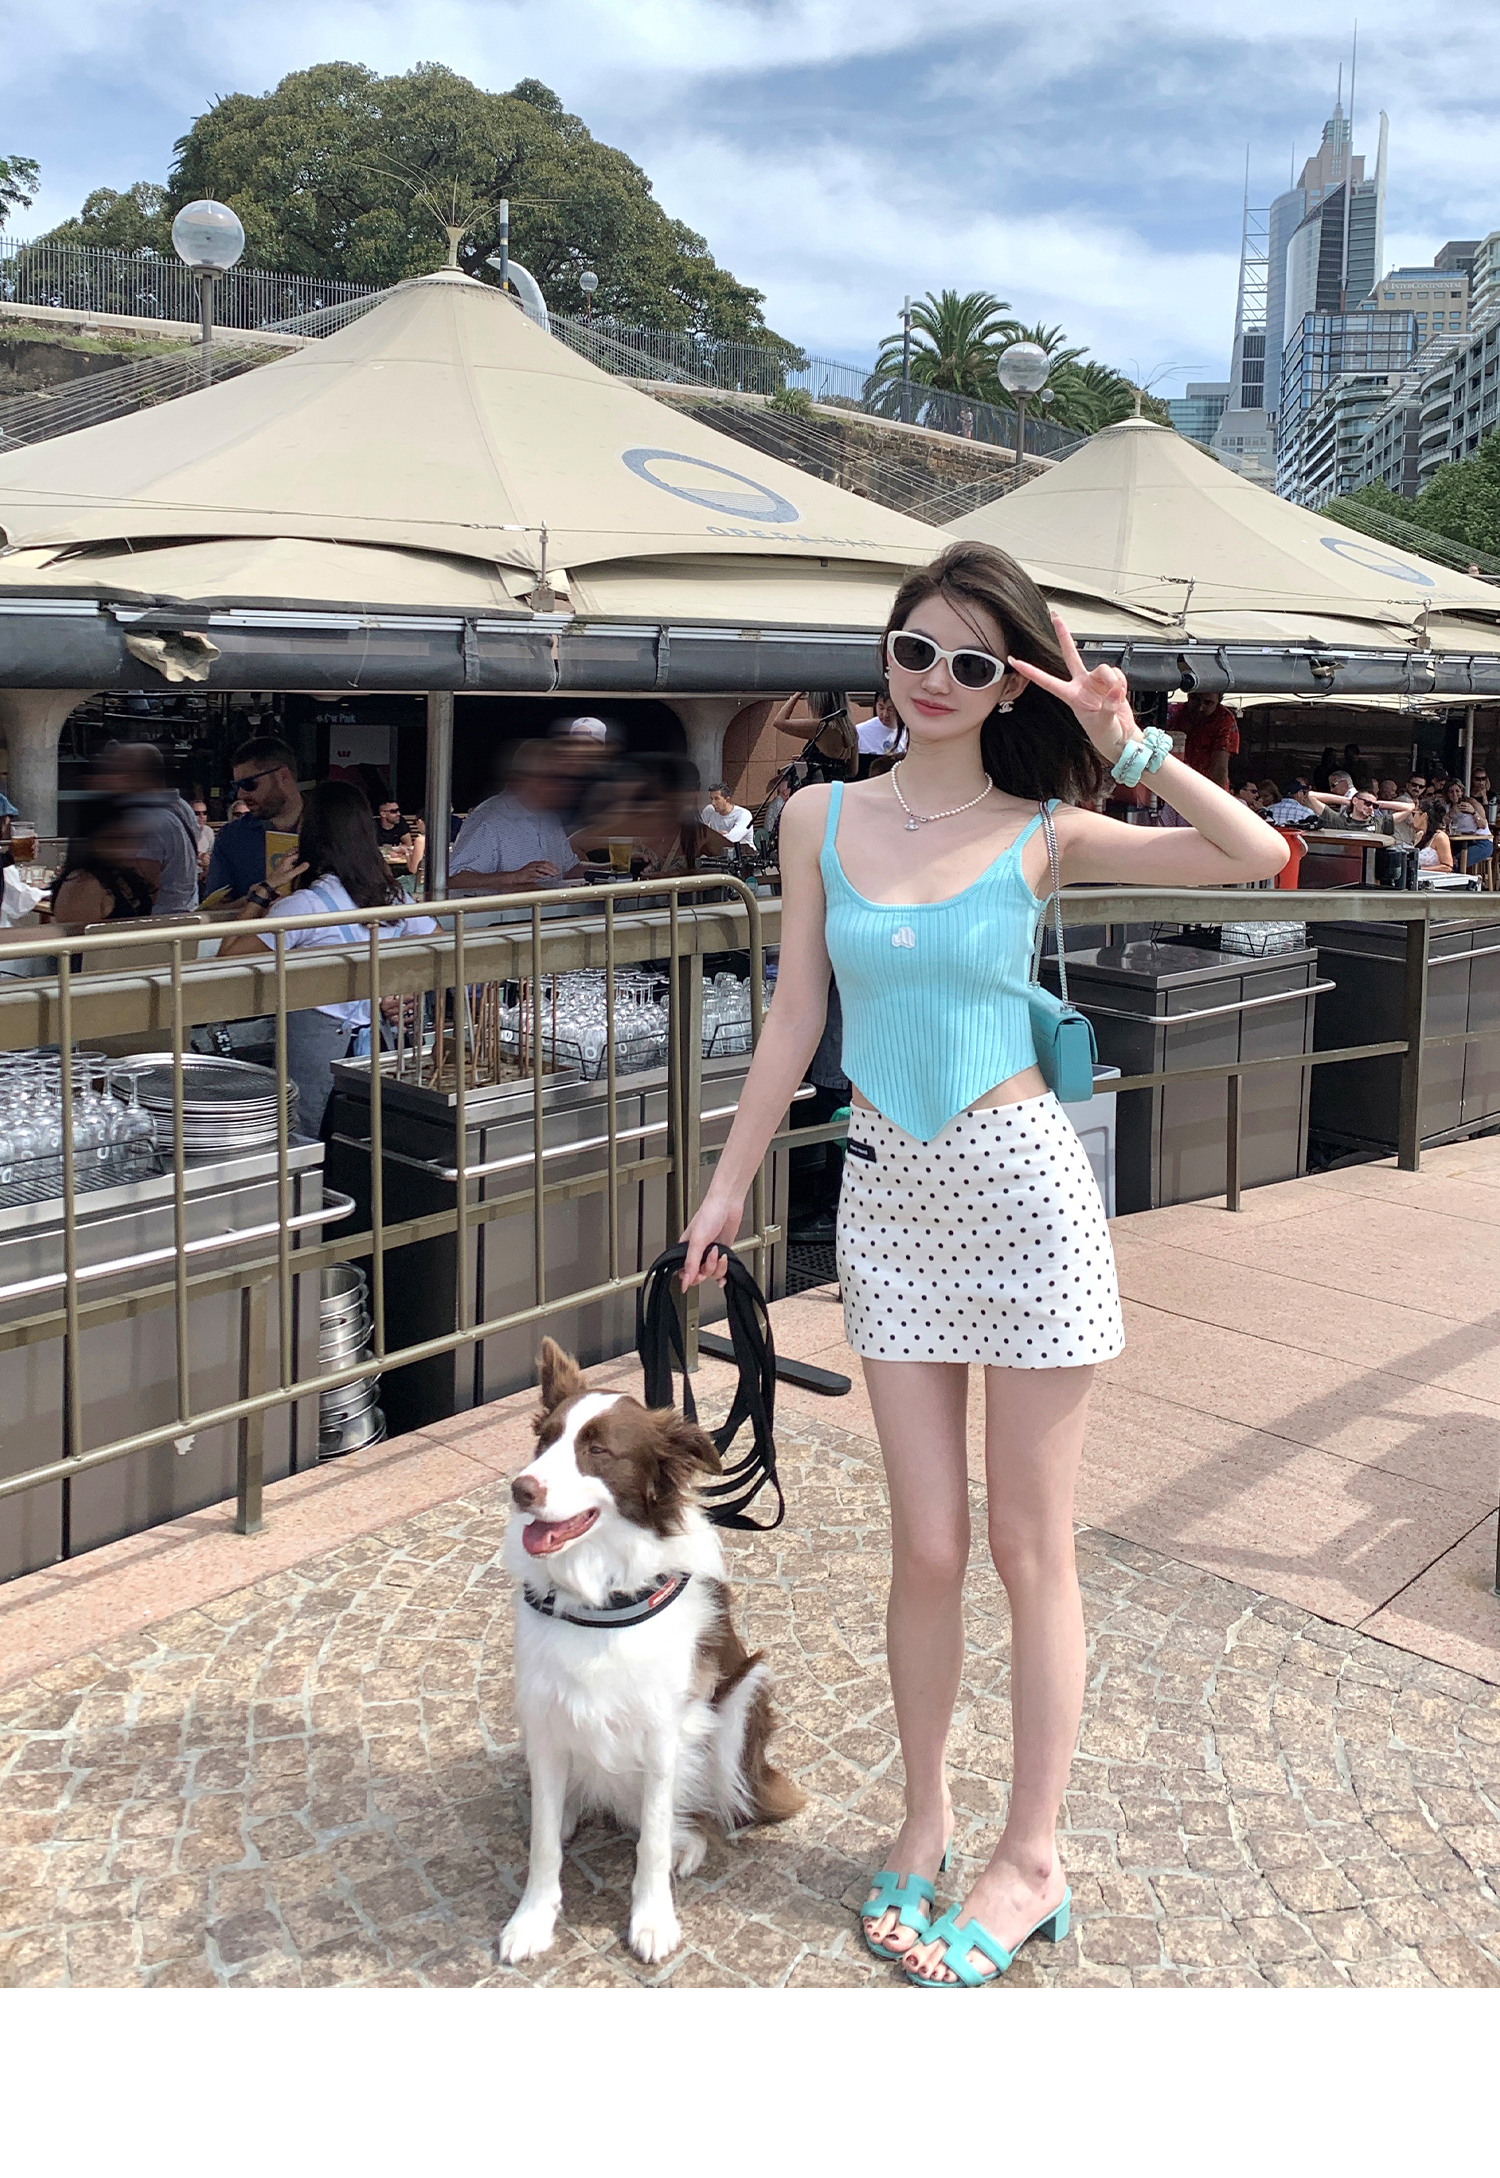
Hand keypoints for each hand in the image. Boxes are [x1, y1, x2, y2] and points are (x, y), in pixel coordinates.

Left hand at [266, 854, 306, 892]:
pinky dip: (293, 858)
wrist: (272, 882)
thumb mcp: (291, 874)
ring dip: (295, 853)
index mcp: (287, 859)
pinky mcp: (282, 864)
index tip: (309, 855)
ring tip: (302, 855)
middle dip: (299, 849)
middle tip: (305, 851)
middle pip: (292, 850)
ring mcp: (283, 861)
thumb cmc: (279, 879)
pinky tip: (296, 862)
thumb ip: (299, 869)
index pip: (297, 853)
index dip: (304, 854)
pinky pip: (289, 858)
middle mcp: (285, 858)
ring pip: (290, 853)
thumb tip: (307, 864)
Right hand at [516, 860, 558, 886]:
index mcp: (535, 863)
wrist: (515, 877)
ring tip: (554, 875)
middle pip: (545, 864)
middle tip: (557, 872)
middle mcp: (533, 864)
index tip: (557, 869)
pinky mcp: (528, 872)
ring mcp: (531, 868)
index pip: (545, 862)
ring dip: (549, 871)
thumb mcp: (534, 874)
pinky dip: (542, 875)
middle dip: (552, 868)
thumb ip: (540, 873)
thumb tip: (548, 874)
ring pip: (542, 868)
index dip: (552, 866)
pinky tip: (546, 877)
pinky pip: (537, 873)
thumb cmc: (524, 876)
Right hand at [680, 1189, 741, 1288]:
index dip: (691, 1277)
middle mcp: (697, 1252)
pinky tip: (724, 1275)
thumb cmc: (709, 1214)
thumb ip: (691, 1263)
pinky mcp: (722, 1252)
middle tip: (711, 1256)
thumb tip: (685, 1282)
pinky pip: (721, 1271)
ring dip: (718, 1267)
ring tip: (720, 1253)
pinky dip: (723, 1274)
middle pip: (700, 1275)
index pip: (684, 1272)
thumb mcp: (697, 1240)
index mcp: (685, 1249)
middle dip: (708, 1269)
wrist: (728, 1204)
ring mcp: (710, 1253)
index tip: (698, 1274)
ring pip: (712, 1273)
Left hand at [1008, 611, 1135, 761]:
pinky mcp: (1111, 682)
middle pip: (1070, 654)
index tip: (1014, 660)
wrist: (1122, 738)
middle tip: (1055, 616)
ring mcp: (1096, 682)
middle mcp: (1082, 685)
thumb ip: (1107, 703)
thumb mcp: (1103, 722)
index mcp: (1071, 696)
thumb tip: (1112, 688)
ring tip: (1115, 698)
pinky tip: (1120, 695)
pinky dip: (1122, 684)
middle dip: (1063, 634)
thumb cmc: (1106, 735)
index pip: (1047, 680)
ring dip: (1113, 682)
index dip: (1030, 671)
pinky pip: (1118, 675)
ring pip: (1104, 669)